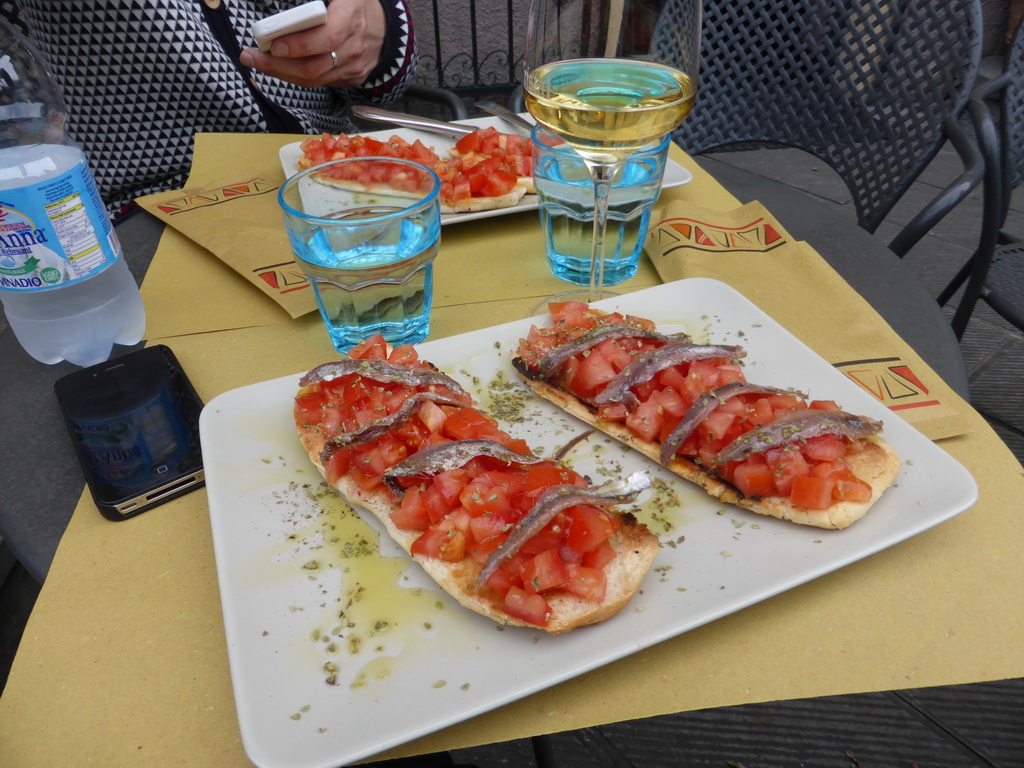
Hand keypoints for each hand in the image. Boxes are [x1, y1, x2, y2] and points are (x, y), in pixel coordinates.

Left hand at [240, 0, 385, 88]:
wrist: (387, 29)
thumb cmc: (355, 4)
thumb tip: (290, 8)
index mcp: (352, 15)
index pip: (328, 38)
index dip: (301, 44)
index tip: (275, 44)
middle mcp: (355, 45)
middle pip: (315, 65)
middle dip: (279, 65)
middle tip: (251, 56)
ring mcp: (354, 66)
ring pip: (314, 78)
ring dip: (282, 73)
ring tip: (257, 61)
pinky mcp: (351, 78)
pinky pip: (319, 82)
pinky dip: (295, 76)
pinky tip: (279, 66)